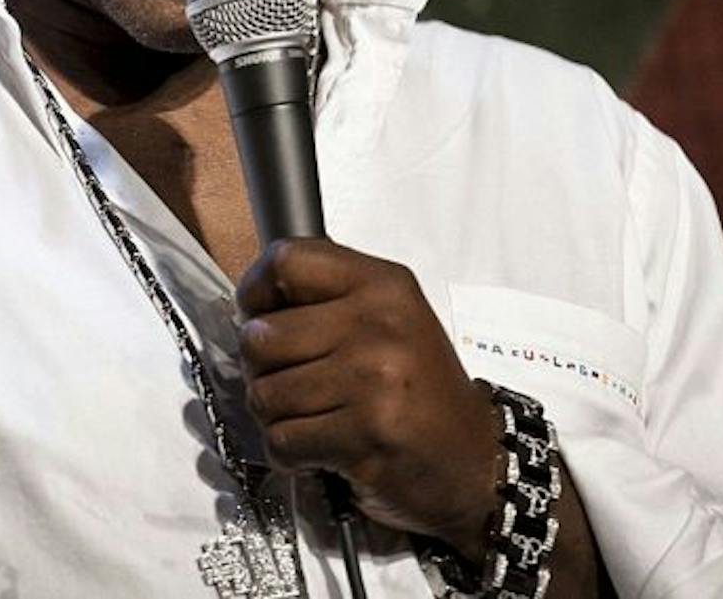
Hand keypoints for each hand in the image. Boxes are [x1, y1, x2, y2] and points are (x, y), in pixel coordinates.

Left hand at [237, 239, 501, 551]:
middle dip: (261, 369)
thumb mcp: (390, 319)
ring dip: (277, 417)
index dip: (256, 291)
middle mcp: (380, 324)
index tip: (259, 316)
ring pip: (264, 394)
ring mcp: (374, 380)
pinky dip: (289, 453)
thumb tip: (249, 309)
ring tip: (313, 418)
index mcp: (383, 285)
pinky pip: (282, 440)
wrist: (473, 461)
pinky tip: (319, 449)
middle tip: (292, 383)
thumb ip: (328, 300)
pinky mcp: (366, 434)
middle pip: (261, 335)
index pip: (287, 260)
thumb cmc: (421, 391)